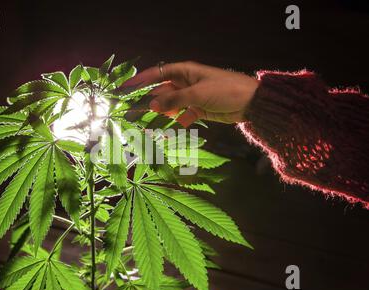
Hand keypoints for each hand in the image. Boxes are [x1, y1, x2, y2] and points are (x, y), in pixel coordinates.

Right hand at [124, 61, 258, 126]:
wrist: (250, 103)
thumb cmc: (224, 90)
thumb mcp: (197, 94)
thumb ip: (174, 100)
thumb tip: (151, 105)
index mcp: (184, 72)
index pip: (157, 74)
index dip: (140, 80)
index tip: (125, 88)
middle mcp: (185, 83)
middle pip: (162, 91)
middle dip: (149, 101)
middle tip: (133, 113)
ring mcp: (191, 97)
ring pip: (170, 105)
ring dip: (161, 114)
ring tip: (147, 126)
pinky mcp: (198, 110)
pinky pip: (181, 116)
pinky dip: (176, 123)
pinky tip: (168, 132)